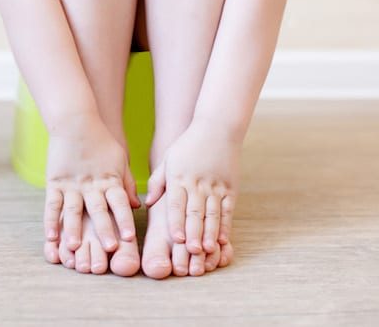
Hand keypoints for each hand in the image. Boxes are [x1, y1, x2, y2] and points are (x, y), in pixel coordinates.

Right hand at [44, 113, 140, 252]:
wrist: (75, 121)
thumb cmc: (101, 140)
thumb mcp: (120, 160)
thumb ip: (127, 184)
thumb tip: (136, 206)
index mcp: (109, 180)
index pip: (119, 203)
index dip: (124, 220)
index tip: (128, 238)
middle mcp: (91, 185)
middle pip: (98, 210)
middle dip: (104, 230)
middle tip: (108, 248)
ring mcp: (71, 184)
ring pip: (73, 210)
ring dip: (74, 229)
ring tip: (74, 247)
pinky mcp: (54, 182)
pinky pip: (52, 204)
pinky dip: (50, 221)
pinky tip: (50, 237)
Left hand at [145, 120, 239, 255]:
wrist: (218, 128)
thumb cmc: (188, 145)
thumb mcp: (168, 159)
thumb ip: (157, 182)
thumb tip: (148, 204)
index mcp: (179, 177)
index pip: (177, 203)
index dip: (177, 222)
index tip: (176, 239)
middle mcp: (198, 183)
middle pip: (195, 212)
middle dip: (193, 233)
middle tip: (191, 252)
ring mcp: (216, 186)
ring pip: (212, 214)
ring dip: (209, 233)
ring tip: (206, 250)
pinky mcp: (230, 188)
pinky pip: (227, 210)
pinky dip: (225, 226)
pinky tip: (222, 240)